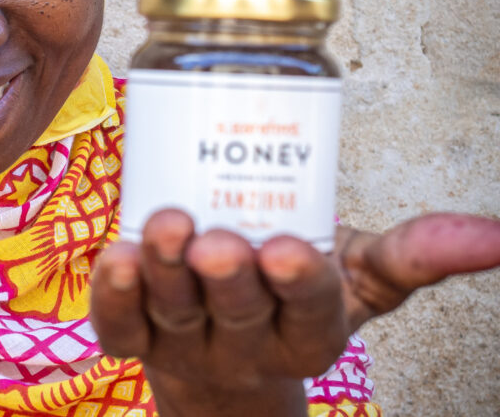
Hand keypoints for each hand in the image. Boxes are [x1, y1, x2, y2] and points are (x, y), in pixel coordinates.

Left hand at [90, 209, 499, 416]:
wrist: (224, 349)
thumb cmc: (291, 292)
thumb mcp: (359, 274)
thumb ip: (415, 253)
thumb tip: (497, 234)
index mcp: (308, 332)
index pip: (308, 311)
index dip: (299, 284)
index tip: (289, 249)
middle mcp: (246, 343)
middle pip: (238, 312)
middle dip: (229, 279)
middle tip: (219, 243)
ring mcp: (185, 343)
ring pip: (175, 313)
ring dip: (166, 272)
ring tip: (166, 228)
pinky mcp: (135, 337)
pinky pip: (120, 326)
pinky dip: (115, 295)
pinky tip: (116, 257)